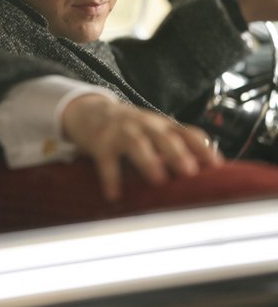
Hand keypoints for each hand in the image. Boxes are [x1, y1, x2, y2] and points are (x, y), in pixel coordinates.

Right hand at [62, 94, 222, 200]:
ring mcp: (121, 131)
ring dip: (148, 159)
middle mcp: (144, 125)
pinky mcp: (100, 142)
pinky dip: (111, 177)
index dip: (202, 148)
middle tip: (189, 171)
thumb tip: (212, 170)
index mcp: (162, 125)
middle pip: (163, 136)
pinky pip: (106, 160)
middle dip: (176, 152)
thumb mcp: (155, 131)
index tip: (217, 166)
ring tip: (158, 179)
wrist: (90, 111)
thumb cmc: (131, 127)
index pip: (187, 133)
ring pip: (136, 142)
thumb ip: (179, 146)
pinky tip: (114, 195)